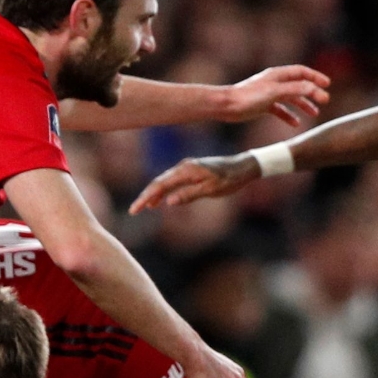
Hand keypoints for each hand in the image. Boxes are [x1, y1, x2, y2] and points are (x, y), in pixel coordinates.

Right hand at [129, 154, 260, 212]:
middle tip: (134, 210)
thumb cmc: (230, 180)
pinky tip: (161, 200)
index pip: (160, 185)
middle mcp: (183, 167)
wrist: (243, 166)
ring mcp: (187, 168)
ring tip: (145, 207)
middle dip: (145, 196)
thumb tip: (169, 202)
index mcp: (186, 171)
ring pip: (165, 181)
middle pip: (158, 182)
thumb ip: (189, 195)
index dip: (146, 198)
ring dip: (154, 194)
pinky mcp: (191, 171)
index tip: (135, 209)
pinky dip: (165, 190)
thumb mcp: (211, 190)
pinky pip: (173, 181)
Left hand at [220, 65, 329, 126]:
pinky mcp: (263, 105)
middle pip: (298, 85)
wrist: (227, 106)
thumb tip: (315, 89)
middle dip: (312, 92)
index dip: (315, 77)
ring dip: (303, 104)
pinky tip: (295, 124)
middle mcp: (274, 82)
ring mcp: (269, 94)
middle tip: (324, 101)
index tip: (327, 85)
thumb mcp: (275, 92)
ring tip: (314, 113)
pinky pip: (280, 109)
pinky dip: (289, 115)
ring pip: (291, 98)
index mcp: (278, 75)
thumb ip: (295, 89)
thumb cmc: (248, 97)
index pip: (301, 72)